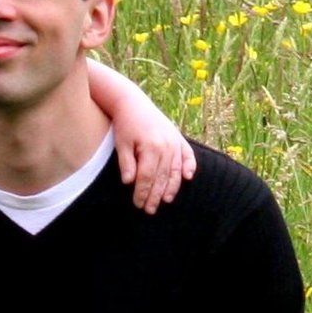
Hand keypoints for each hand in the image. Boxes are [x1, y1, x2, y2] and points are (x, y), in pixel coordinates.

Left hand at [111, 91, 195, 212]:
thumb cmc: (125, 124)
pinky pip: (187, 155)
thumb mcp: (121, 144)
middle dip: (156, 195)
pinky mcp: (178, 138)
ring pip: (175, 170)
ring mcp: (174, 142)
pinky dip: (189, 166)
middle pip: (162, 177)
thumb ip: (127, 163)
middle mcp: (166, 146)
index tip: (138, 204)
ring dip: (172, 187)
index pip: (147, 177)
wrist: (133, 103)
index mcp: (151, 148)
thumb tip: (129, 183)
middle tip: (150, 209)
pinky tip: (188, 177)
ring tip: (166, 200)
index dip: (142, 193)